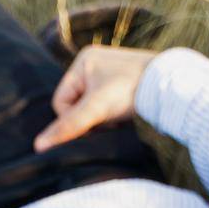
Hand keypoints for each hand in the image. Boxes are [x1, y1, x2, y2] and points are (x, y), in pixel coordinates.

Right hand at [34, 45, 155, 151]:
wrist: (170, 85)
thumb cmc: (130, 89)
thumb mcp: (95, 109)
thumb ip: (67, 127)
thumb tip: (38, 146)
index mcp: (82, 61)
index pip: (60, 101)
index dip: (73, 119)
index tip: (93, 123)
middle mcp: (94, 62)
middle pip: (76, 105)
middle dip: (89, 118)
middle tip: (107, 121)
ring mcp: (109, 71)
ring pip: (91, 107)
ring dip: (100, 118)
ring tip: (118, 117)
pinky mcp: (122, 81)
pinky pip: (106, 104)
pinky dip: (112, 114)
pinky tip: (124, 114)